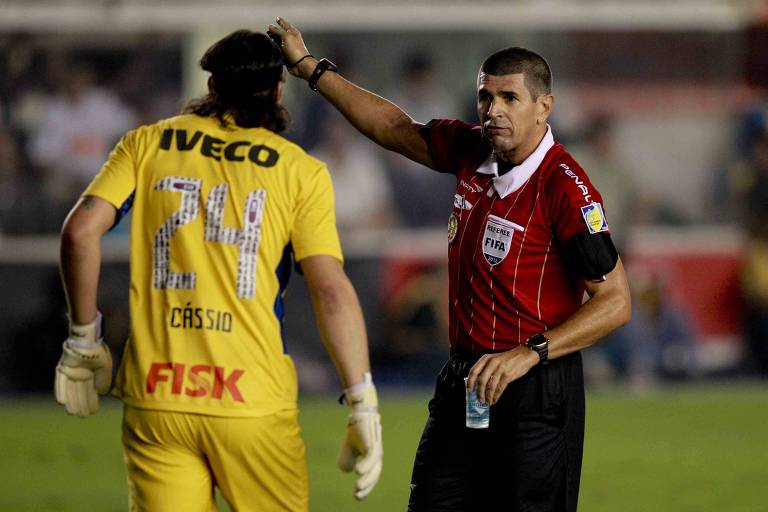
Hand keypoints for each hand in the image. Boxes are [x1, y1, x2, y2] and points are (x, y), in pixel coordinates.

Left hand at [55, 312, 112, 416]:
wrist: (87, 340)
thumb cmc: (97, 352)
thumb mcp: (105, 367)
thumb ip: (104, 380)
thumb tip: (103, 393)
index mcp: (90, 376)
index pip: (91, 392)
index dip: (92, 402)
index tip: (93, 412)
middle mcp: (80, 376)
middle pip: (79, 393)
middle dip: (81, 404)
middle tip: (82, 416)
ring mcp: (70, 373)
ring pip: (70, 390)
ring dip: (71, 401)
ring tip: (72, 412)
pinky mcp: (62, 368)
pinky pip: (60, 382)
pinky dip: (60, 392)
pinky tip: (61, 402)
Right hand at [267, 17, 316, 78]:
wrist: (300, 64)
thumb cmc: (296, 50)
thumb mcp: (286, 36)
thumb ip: (277, 31)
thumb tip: (270, 26)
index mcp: (293, 33)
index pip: (285, 25)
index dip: (281, 21)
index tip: (277, 18)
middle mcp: (291, 40)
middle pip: (282, 33)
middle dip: (276, 31)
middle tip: (270, 28)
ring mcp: (288, 48)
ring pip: (279, 42)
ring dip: (274, 40)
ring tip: (269, 37)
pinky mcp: (285, 56)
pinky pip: (279, 51)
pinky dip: (275, 49)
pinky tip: (271, 48)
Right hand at [337, 373, 381, 499]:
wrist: (358, 412)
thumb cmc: (355, 429)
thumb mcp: (349, 448)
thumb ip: (347, 459)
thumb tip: (348, 471)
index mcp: (372, 458)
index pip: (371, 476)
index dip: (366, 487)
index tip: (357, 496)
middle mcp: (377, 454)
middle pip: (375, 474)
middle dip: (367, 486)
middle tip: (357, 496)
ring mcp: (376, 448)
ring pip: (375, 468)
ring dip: (367, 479)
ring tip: (357, 487)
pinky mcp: (373, 442)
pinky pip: (372, 457)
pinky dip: (366, 466)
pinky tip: (358, 472)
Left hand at [466, 346, 538, 404]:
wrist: (524, 355)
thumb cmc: (508, 358)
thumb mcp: (494, 358)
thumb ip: (486, 367)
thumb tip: (477, 382)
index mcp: (486, 358)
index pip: (474, 371)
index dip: (470, 382)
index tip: (469, 390)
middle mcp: (492, 363)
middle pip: (481, 381)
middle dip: (479, 392)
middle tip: (479, 399)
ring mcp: (500, 369)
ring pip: (490, 386)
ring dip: (488, 396)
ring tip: (487, 402)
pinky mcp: (508, 375)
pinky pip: (499, 388)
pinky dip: (496, 396)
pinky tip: (494, 399)